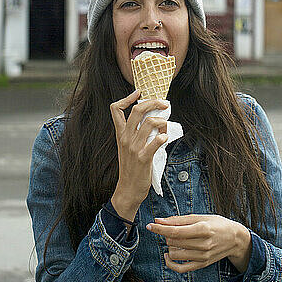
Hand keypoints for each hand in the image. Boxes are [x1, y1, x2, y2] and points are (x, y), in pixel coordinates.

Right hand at [110, 89, 168, 220]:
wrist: (128, 189)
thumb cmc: (131, 167)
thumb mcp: (128, 147)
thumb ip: (136, 132)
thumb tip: (155, 118)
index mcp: (120, 133)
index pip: (115, 108)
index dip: (127, 97)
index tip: (139, 93)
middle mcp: (125, 137)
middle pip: (137, 110)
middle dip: (153, 102)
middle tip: (164, 104)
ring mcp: (134, 147)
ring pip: (149, 123)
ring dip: (162, 121)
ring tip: (166, 126)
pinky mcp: (143, 158)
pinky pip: (155, 142)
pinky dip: (163, 137)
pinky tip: (165, 137)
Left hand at [146, 214, 251, 273]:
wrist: (235, 238)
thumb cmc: (217, 224)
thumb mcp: (200, 217)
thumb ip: (178, 219)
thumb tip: (159, 220)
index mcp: (202, 229)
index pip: (175, 231)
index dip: (160, 228)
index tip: (150, 225)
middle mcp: (203, 244)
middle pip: (173, 242)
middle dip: (166, 234)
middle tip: (169, 228)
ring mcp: (203, 256)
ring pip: (175, 254)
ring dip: (169, 246)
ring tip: (174, 239)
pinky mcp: (202, 265)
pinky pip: (181, 268)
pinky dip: (171, 263)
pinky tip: (168, 255)